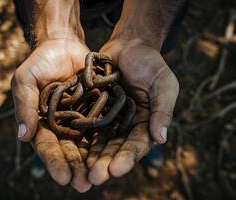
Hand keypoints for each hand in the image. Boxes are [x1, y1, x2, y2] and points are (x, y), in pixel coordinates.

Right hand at [11, 39, 91, 191]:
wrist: (63, 46)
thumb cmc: (40, 62)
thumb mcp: (26, 80)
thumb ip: (24, 104)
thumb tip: (23, 136)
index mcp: (41, 123)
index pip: (47, 146)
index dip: (54, 162)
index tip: (63, 178)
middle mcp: (61, 126)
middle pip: (68, 150)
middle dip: (75, 167)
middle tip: (84, 185)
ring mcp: (79, 119)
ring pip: (86, 143)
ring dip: (92, 161)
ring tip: (100, 177)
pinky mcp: (96, 110)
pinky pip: (102, 127)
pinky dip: (106, 140)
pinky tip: (114, 154)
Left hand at [86, 39, 178, 184]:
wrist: (129, 45)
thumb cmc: (150, 63)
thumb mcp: (163, 84)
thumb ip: (163, 110)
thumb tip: (162, 138)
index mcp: (146, 123)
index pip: (138, 144)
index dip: (128, 157)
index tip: (116, 169)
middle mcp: (127, 125)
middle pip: (116, 147)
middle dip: (106, 163)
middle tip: (95, 178)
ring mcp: (110, 118)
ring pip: (100, 141)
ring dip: (92, 156)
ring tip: (82, 172)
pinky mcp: (94, 109)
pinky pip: (87, 125)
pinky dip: (80, 137)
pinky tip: (71, 150)